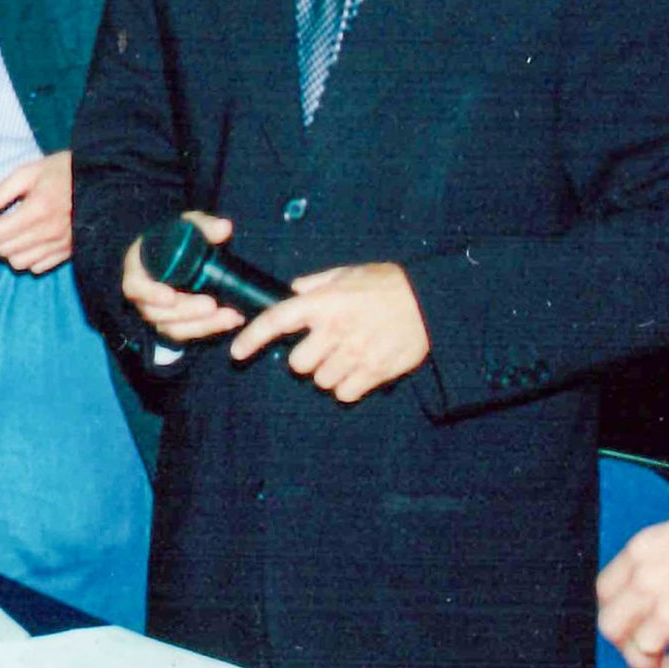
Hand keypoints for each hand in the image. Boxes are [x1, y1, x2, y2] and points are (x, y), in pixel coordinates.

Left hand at [0, 152, 72, 272]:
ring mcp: (61, 245)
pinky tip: (26, 240)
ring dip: (5, 249)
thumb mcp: (27, 173)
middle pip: (4, 249)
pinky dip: (26, 257)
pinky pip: (37, 267)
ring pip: (18, 262)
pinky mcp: (68, 252)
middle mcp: (49, 232)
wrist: (102, 179)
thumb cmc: (62, 170)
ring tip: (5, 231)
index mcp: (38, 209)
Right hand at [122, 213, 248, 344]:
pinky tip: (232, 319)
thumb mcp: (188, 225)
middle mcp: (144, 296)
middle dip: (186, 311)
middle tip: (211, 305)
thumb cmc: (175, 237)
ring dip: (202, 324)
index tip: (171, 296)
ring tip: (229, 315)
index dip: (150, 294)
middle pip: (157, 313)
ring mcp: (159, 313)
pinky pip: (188, 332)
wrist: (181, 253)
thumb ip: (204, 225)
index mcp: (137, 269)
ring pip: (174, 328)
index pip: (134, 286)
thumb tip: (224, 228)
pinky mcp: (175, 323)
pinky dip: (210, 328)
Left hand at [227, 260, 430, 401]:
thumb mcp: (348, 274)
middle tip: (323, 346)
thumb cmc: (387, 284)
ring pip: (321, 381)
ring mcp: (355, 353)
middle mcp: (335, 330)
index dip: (252, 338)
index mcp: (324, 302)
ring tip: (348, 354)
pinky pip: (344, 393)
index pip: (276, 321)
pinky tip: (360, 368)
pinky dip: (348, 386)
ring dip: (328, 372)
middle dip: (305, 358)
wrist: (431, 302)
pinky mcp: (375, 372)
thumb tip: (292, 291)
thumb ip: (316, 284)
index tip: (237, 352)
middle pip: (297, 364)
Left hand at [596, 508, 668, 667]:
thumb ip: (664, 559)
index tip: (627, 624)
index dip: (615, 613)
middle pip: (612, 626)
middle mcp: (646, 582)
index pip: (606, 590)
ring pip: (640, 654)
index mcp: (642, 551)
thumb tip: (662, 581)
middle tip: (643, 653)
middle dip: (625, 645)